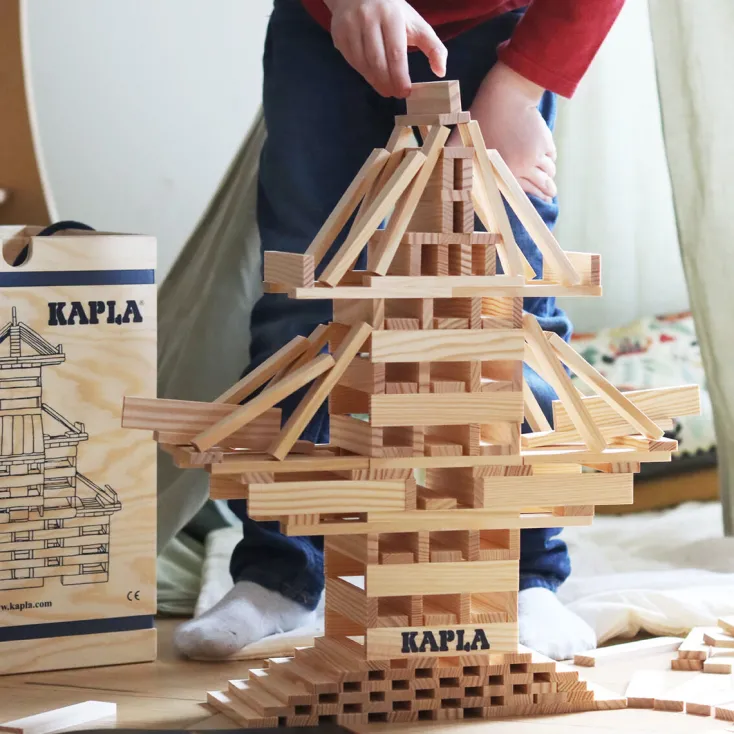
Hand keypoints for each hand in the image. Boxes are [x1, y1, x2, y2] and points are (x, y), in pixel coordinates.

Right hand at [325, 0, 446, 97]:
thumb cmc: (393, 13)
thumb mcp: (416, 24)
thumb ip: (433, 46)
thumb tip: (441, 71)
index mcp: (390, 15)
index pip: (395, 52)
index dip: (400, 76)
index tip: (405, 92)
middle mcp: (368, 18)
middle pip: (378, 61)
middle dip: (388, 82)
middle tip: (396, 94)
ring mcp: (350, 26)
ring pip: (363, 64)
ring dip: (375, 82)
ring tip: (386, 89)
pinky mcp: (339, 34)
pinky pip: (352, 61)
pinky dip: (364, 74)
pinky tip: (373, 77)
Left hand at [463, 61, 556, 201]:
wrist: (507, 97)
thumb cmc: (482, 118)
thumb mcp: (463, 143)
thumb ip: (457, 161)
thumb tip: (445, 177)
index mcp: (502, 171)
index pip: (522, 193)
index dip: (531, 199)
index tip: (537, 202)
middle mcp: (523, 166)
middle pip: (542, 186)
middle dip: (546, 192)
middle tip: (549, 195)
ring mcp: (536, 154)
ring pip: (549, 172)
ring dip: (549, 176)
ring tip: (549, 180)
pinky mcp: (545, 141)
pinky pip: (552, 156)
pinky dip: (550, 160)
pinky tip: (547, 161)